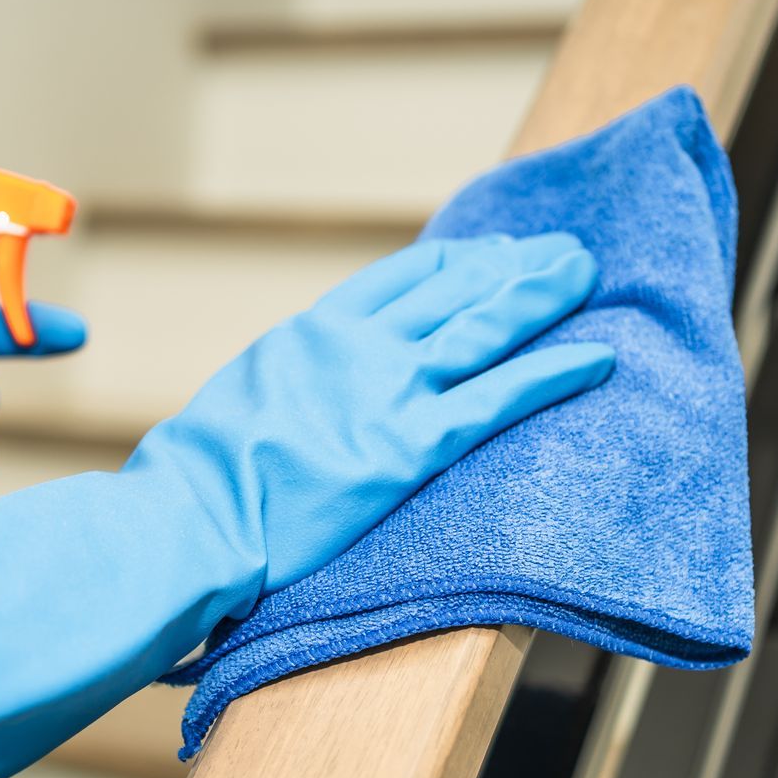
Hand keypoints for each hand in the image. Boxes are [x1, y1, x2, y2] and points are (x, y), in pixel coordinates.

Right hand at [0, 233, 611, 777]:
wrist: (182, 526)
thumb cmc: (188, 491)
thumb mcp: (233, 416)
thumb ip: (279, 399)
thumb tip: (289, 412)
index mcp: (305, 339)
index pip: (394, 283)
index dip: (450, 266)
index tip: (484, 255)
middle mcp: (351, 349)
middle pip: (448, 291)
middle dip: (506, 269)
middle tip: (555, 252)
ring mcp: (383, 393)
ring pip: (481, 328)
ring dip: (538, 297)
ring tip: (583, 272)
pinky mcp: (410, 447)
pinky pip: (499, 398)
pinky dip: (552, 373)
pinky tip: (596, 356)